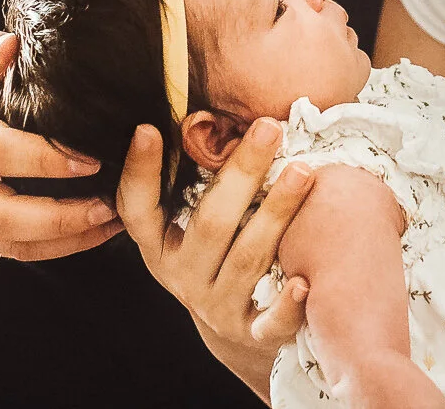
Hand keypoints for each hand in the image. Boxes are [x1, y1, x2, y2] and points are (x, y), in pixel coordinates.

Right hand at [0, 24, 122, 260]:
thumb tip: (11, 50)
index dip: (44, 159)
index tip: (92, 158)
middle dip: (60, 215)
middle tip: (112, 202)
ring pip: (6, 242)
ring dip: (64, 239)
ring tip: (115, 219)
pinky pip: (8, 250)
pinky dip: (54, 248)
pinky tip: (95, 231)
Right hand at [117, 119, 316, 360]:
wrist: (237, 333)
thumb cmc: (218, 255)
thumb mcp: (190, 224)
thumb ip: (192, 179)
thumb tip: (202, 110)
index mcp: (160, 245)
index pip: (139, 209)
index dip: (140, 171)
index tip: (149, 128)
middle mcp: (183, 275)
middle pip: (211, 224)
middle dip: (241, 173)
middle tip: (269, 127)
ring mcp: (217, 306)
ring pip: (246, 258)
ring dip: (276, 213)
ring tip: (303, 171)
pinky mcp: (251, 335)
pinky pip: (268, 323)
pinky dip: (287, 306)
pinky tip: (305, 281)